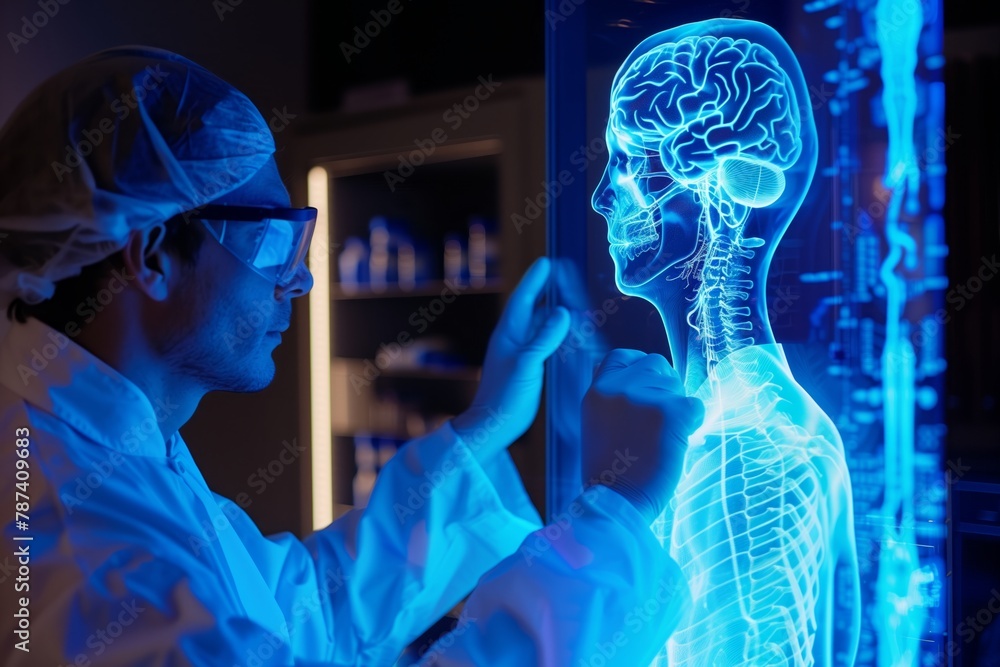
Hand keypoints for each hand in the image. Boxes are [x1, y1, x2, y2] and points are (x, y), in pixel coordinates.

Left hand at [451, 257, 569, 459]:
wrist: (493, 426)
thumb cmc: (504, 397)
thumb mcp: (526, 365)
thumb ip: (544, 338)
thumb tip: (563, 312)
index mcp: (509, 334)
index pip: (524, 299)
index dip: (535, 280)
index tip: (547, 262)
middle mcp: (514, 339)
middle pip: (534, 308)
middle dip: (549, 292)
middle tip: (566, 276)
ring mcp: (521, 353)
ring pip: (541, 325)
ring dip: (556, 313)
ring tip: (573, 300)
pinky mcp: (529, 366)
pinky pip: (546, 342)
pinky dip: (558, 334)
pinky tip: (570, 333)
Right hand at [580, 349, 704, 524]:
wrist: (618, 503)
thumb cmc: (612, 472)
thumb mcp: (599, 425)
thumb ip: (615, 400)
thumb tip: (647, 380)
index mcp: (596, 391)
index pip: (621, 355)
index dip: (639, 365)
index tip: (649, 383)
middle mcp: (617, 388)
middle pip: (655, 364)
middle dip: (665, 386)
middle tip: (660, 420)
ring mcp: (645, 398)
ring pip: (677, 386)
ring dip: (677, 408)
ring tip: (662, 438)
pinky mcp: (671, 413)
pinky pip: (696, 406)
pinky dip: (693, 424)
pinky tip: (677, 444)